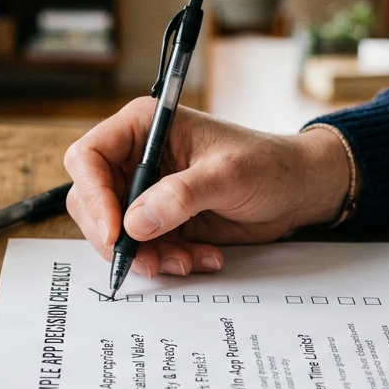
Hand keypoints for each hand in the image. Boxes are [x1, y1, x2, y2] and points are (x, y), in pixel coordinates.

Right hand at [63, 98, 352, 277]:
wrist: (299, 190)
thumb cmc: (269, 165)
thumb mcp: (228, 176)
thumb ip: (181, 197)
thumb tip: (135, 222)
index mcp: (144, 127)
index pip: (89, 157)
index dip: (93, 195)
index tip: (114, 231)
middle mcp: (137, 158)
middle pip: (92, 201)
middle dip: (117, 237)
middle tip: (149, 260)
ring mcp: (147, 191)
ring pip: (115, 232)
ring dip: (146, 255)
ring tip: (187, 260)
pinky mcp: (161, 220)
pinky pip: (144, 248)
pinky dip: (167, 260)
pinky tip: (201, 257)